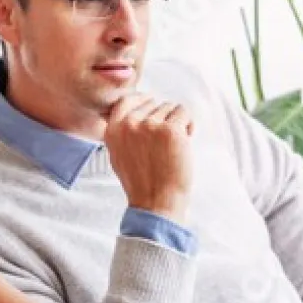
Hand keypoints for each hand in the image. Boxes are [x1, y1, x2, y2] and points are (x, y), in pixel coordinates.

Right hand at [104, 93, 193, 221]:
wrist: (156, 202)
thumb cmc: (142, 182)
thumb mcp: (118, 155)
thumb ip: (121, 131)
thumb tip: (133, 110)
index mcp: (113, 130)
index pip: (127, 99)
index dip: (143, 101)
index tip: (152, 107)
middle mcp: (129, 124)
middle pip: (153, 103)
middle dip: (162, 118)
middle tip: (163, 142)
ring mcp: (150, 125)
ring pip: (170, 107)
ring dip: (176, 123)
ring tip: (172, 146)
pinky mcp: (171, 130)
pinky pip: (184, 112)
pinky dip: (188, 125)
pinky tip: (185, 141)